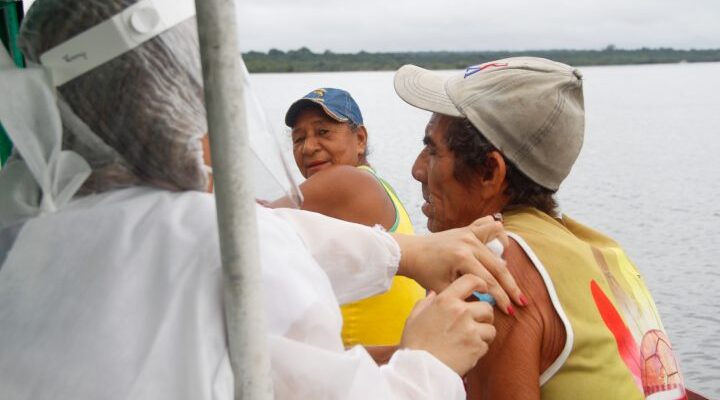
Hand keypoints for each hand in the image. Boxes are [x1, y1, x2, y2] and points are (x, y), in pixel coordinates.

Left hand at [392, 216, 524, 315]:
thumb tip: (488, 302)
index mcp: (462, 258)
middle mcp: (469, 243)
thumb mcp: (443, 288)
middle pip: (498, 267)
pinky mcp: (467, 229)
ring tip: (510, 278)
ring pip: (498, 247)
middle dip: (511, 287)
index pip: (489, 282)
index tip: (510, 311)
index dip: (501, 299)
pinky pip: (488, 226)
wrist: (410, 252)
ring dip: (506, 263)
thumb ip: (466, 294)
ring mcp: (469, 233)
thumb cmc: (424, 272)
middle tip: (521, 301)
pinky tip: (501, 248)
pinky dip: (498, 235)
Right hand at [400, 274, 495, 375]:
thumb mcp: (414, 317)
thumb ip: (425, 303)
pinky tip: (467, 351)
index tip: (483, 290)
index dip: (480, 284)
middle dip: (484, 315)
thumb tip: (433, 294)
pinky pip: (486, 344)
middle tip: (476, 323)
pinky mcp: (477, 347)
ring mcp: (471, 330)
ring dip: (484, 333)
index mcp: (445, 301)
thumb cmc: (414, 343)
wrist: (419, 369)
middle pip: (487, 306)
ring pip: (491, 327)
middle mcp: (461, 312)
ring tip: (471, 340)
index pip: (471, 281)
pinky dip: (480, 348)